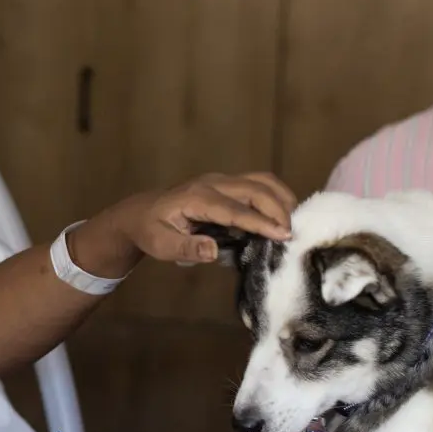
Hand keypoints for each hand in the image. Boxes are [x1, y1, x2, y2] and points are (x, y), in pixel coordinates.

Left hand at [70, 172, 295, 275]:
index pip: (236, 210)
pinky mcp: (225, 184)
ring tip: (293, 222)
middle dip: (278, 209)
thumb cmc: (151, 231)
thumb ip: (186, 248)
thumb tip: (213, 251)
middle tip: (292, 234)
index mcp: (197, 198)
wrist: (140, 213)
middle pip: (254, 188)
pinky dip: (274, 196)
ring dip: (280, 197)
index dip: (261, 222)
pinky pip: (256, 183)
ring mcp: (220, 180)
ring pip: (260, 180)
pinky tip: (281, 215)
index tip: (283, 235)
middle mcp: (212, 183)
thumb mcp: (161, 245)